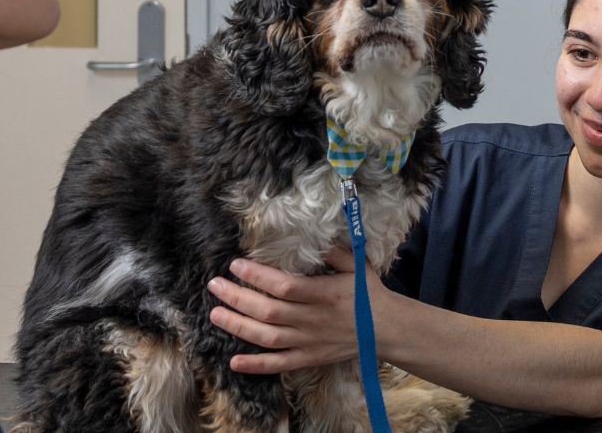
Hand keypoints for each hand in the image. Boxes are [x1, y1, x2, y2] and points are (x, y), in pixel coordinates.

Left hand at [207, 250, 380, 374]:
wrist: (387, 329)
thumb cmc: (369, 294)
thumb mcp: (356, 265)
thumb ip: (333, 252)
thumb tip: (310, 237)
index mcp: (324, 294)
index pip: (285, 287)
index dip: (258, 277)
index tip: (235, 265)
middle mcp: (313, 320)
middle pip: (269, 311)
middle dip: (237, 298)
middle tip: (214, 285)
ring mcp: (309, 342)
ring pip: (268, 338)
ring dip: (238, 327)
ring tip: (214, 314)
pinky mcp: (309, 358)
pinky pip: (280, 365)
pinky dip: (256, 366)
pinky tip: (233, 362)